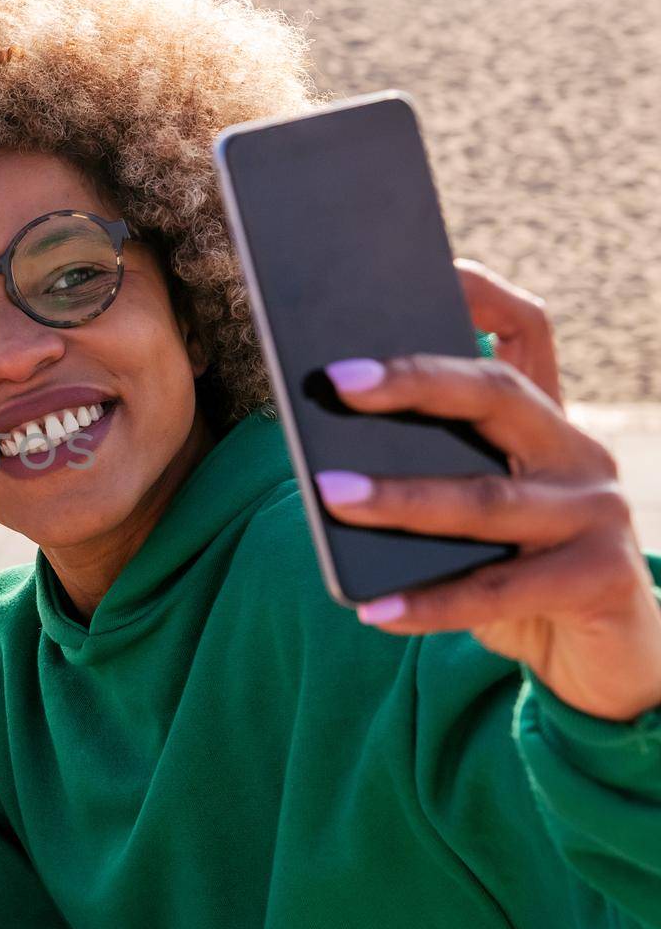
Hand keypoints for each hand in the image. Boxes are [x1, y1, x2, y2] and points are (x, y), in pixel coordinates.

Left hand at [312, 261, 660, 721]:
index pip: (525, 330)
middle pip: (495, 394)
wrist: (606, 663)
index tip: (421, 265)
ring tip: (328, 492)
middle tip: (336, 381)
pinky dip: (430, 603)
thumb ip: (425, 477)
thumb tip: (321, 456)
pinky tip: (372, 608)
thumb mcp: (472, 520)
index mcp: (543, 423)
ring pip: (486, 498)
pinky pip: (500, 589)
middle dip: (412, 382)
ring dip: (401, 498)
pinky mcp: (602, 580)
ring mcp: (597, 514)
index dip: (478, 292)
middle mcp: (577, 453)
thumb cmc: (515, 576)